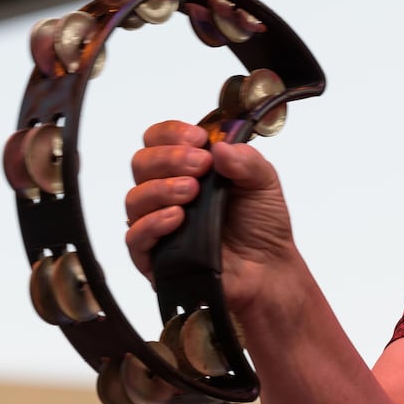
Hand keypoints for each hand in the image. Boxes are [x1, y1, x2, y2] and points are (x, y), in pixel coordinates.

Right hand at [123, 120, 296, 313]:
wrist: (268, 269)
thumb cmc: (262, 226)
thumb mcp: (264, 183)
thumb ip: (246, 161)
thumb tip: (220, 146)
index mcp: (189, 168)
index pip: (160, 140)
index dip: (172, 134)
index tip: (197, 138)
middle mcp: (168, 192)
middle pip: (142, 163)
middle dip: (169, 158)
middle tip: (201, 165)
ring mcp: (158, 223)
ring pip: (135, 198)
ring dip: (162, 188)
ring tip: (192, 192)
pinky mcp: (154, 256)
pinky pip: (135, 237)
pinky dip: (153, 223)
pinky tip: (177, 218)